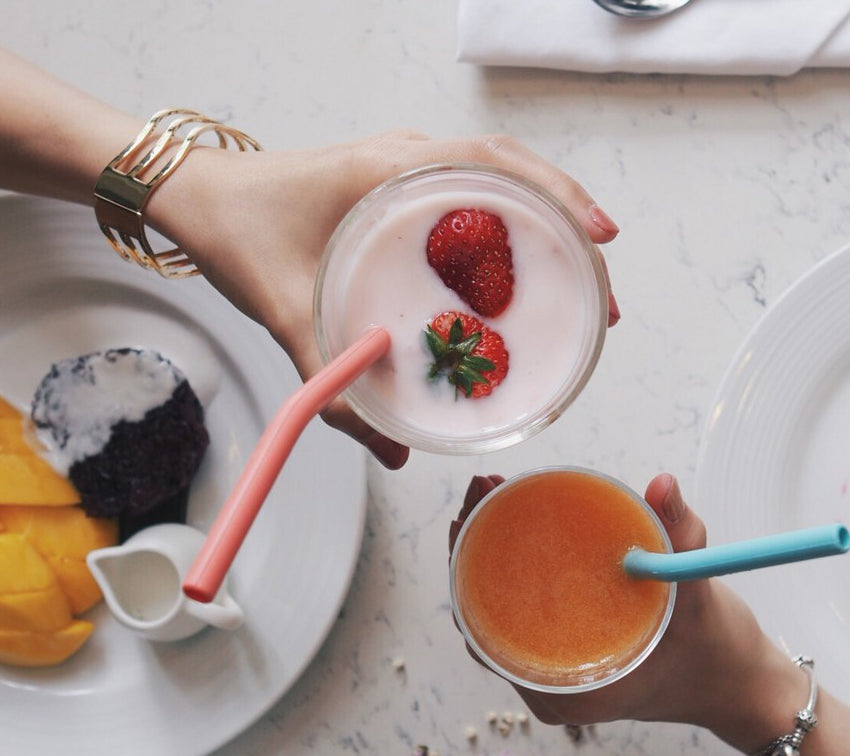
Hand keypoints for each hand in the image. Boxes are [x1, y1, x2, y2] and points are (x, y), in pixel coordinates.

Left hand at [149, 132, 620, 468]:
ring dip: (545, 230)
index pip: (493, 163)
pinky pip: (471, 204)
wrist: (200, 201)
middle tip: (600, 293)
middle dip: (568, 228)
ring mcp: (407, 171)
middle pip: (514, 177)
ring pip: (499, 188)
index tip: (599, 238)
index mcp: (387, 170)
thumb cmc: (240, 236)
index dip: (556, 195)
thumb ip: (331, 384)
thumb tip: (391, 454)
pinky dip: (507, 235)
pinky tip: (520, 279)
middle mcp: (407, 159)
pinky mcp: (401, 193)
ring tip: (580, 288)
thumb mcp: (285, 314)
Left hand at [449, 472, 801, 751]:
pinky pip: (519, 611)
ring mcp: (554, 671)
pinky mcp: (566, 654)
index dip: (468, 565)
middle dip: (474, 545)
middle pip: (484, 610)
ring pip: (498, 609)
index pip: (485, 624)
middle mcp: (548, 685)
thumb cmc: (719, 656)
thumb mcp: (701, 596)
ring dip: (488, 552)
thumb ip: (680, 538)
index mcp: (565, 690)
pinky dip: (510, 569)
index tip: (466, 513)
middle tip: (480, 487)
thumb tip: (661, 484)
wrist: (739, 688)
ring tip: (489, 495)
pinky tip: (511, 526)